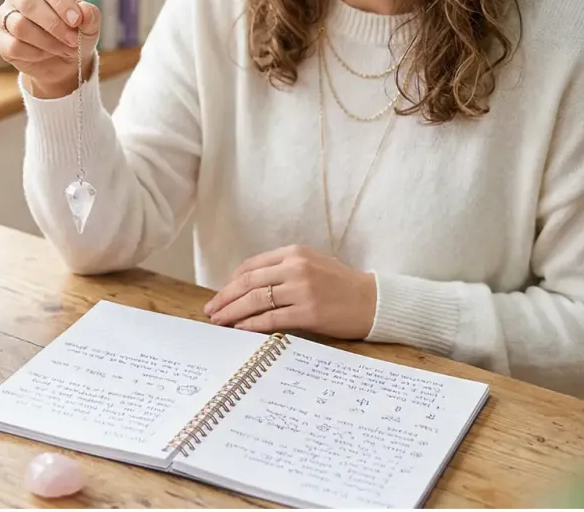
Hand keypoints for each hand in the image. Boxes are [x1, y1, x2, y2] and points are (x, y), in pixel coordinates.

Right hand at [0, 0, 101, 98]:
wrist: (63, 62)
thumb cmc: (74, 34)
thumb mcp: (89, 26)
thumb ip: (90, 16)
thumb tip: (85, 11)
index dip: (61, 0)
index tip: (77, 20)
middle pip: (28, 2)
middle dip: (54, 24)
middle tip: (73, 40)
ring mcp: (4, 14)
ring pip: (20, 26)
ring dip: (47, 41)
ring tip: (64, 48)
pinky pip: (13, 45)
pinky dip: (34, 53)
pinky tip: (45, 54)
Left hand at [202, 245, 377, 339]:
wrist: (373, 301)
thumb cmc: (341, 284)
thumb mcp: (312, 264)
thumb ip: (283, 269)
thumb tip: (248, 285)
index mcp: (294, 252)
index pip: (252, 266)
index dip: (231, 282)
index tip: (221, 295)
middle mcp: (296, 268)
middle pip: (248, 282)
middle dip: (224, 297)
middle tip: (210, 310)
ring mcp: (302, 290)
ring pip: (255, 300)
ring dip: (232, 312)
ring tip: (219, 321)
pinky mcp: (309, 313)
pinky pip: (271, 319)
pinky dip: (251, 325)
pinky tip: (240, 329)